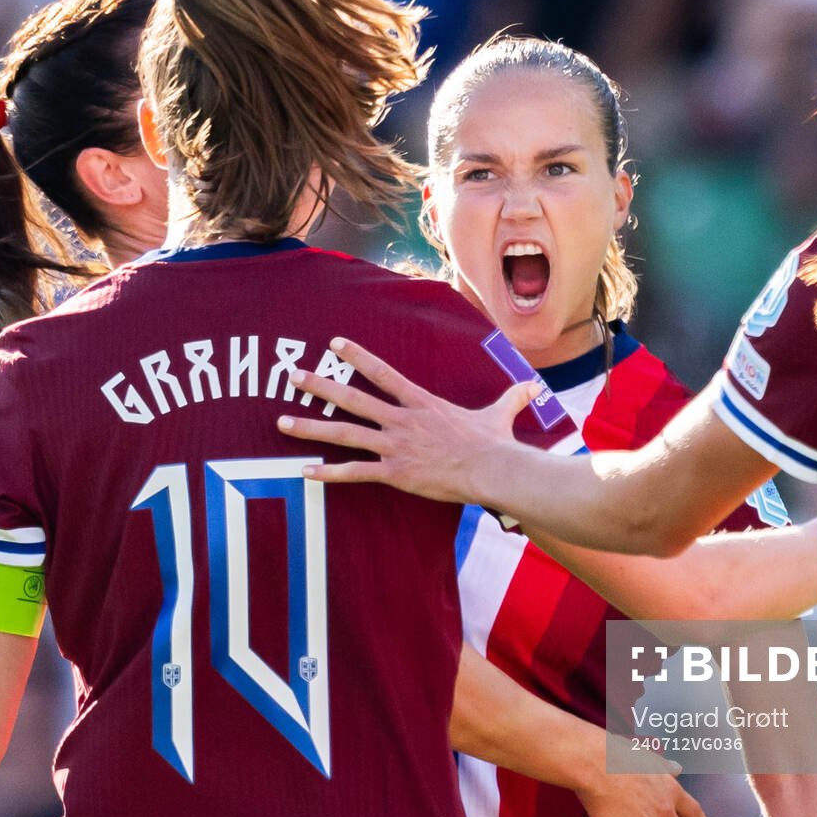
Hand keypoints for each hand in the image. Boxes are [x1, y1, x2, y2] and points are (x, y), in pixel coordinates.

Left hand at [277, 338, 541, 505]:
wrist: (493, 469)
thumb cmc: (495, 444)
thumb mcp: (502, 413)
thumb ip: (512, 397)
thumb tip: (534, 387)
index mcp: (421, 403)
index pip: (382, 373)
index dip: (357, 356)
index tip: (334, 343)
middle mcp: (401, 420)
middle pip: (352, 397)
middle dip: (319, 385)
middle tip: (291, 375)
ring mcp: (395, 445)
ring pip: (344, 432)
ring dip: (310, 427)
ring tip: (281, 420)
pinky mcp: (394, 472)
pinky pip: (355, 473)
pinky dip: (329, 472)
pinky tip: (304, 471)